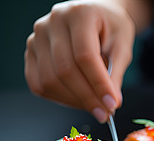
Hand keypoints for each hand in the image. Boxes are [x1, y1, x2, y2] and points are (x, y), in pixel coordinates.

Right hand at [24, 0, 134, 122]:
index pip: (85, 56)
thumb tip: (110, 103)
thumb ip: (116, 73)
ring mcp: (37, 38)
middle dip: (88, 97)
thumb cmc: (111, 28)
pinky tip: (79, 101)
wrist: (96, 17)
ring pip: (50, 80)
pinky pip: (39, 84)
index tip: (112, 104)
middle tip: (105, 113)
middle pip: (65, 70)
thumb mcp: (123, 46)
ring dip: (74, 101)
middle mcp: (53, 23)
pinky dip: (60, 99)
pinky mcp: (31, 53)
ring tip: (95, 106)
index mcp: (79, 14)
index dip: (99, 84)